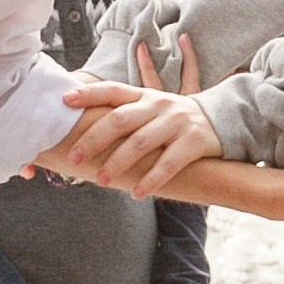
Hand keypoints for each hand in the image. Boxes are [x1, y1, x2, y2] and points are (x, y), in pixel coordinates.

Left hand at [44, 34, 218, 196]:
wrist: (219, 120)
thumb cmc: (170, 119)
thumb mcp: (149, 108)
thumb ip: (121, 111)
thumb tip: (80, 122)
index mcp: (143, 96)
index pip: (112, 90)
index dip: (88, 94)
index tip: (64, 101)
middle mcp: (157, 105)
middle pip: (120, 119)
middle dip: (94, 139)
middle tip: (73, 157)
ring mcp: (176, 122)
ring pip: (141, 142)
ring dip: (118, 163)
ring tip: (101, 180)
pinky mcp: (193, 142)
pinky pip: (169, 163)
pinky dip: (152, 179)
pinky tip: (137, 193)